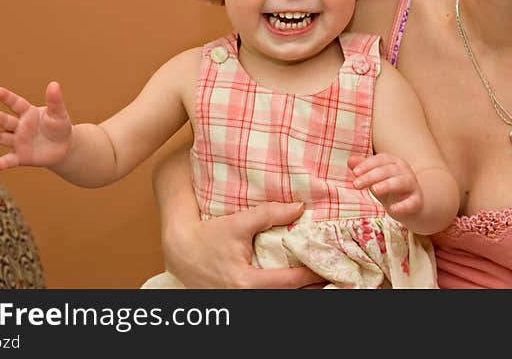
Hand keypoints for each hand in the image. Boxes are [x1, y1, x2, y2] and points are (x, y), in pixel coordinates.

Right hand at [0, 81, 72, 171]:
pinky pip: (9, 161)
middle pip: (5, 120)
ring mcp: (18, 141)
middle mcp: (19, 127)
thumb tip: (54, 84)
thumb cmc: (59, 127)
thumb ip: (55, 101)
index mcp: (28, 113)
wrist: (64, 147)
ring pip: (2, 137)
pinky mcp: (21, 157)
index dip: (7, 98)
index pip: (16, 104)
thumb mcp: (59, 114)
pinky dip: (0, 164)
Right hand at [163, 202, 325, 288]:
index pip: (289, 282)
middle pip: (288, 298)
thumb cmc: (207, 235)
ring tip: (318, 279)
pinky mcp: (236, 303)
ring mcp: (239, 303)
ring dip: (298, 292)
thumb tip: (300, 207)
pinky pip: (266, 300)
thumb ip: (270, 214)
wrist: (180, 250)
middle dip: (311, 287)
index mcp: (246, 282)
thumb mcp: (238, 222)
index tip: (328, 263)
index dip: (311, 274)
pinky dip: (282, 293)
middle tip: (331, 273)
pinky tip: (296, 285)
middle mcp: (244, 299)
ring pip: (277, 301)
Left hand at [348, 153, 422, 217]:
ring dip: (387, 185)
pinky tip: (393, 210)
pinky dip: (403, 206)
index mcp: (394, 162)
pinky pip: (412, 202)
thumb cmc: (389, 188)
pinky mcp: (417, 201)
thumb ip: (363, 168)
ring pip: (401, 182)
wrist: (410, 206)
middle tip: (356, 184)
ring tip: (374, 190)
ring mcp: (412, 186)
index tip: (355, 172)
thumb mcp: (375, 178)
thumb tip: (350, 161)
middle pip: (388, 170)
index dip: (368, 164)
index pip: (381, 159)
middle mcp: (405, 171)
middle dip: (371, 176)